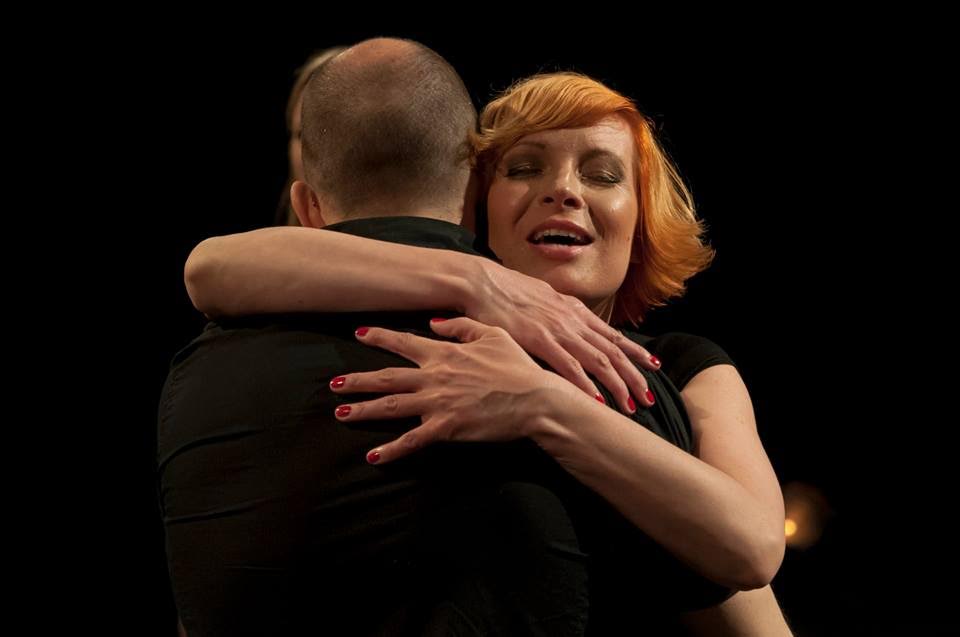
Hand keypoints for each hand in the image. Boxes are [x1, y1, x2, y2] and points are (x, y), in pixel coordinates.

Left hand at [330, 318, 571, 463]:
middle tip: (334, 384)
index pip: (403, 342)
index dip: (379, 337)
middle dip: (357, 380)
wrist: (535, 399)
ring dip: (363, 410)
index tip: (359, 334)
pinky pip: (412, 440)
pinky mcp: (445, 428)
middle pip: (387, 377)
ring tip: (340, 414)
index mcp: (444, 353)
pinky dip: (391, 449)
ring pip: (391, 406)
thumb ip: (461, 327)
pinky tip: (373, 456)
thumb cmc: (518, 367)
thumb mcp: (493, 335)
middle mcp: (434, 377)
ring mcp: (437, 403)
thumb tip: (434, 324)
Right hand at [465, 260, 657, 410]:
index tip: (652, 365)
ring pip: (599, 361)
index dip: (634, 352)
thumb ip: (557, 312)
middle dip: (634, 376)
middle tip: (649, 397)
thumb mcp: (540, 298)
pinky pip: (569, 367)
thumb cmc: (504, 290)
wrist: (481, 282)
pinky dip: (585, 385)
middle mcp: (572, 320)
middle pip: (613, 351)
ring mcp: (558, 330)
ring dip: (617, 385)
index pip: (612, 334)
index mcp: (573, 310)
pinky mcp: (539, 340)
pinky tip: (596, 401)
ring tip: (631, 405)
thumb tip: (566, 322)